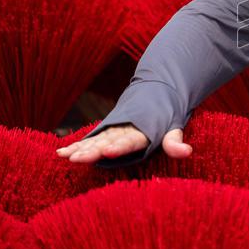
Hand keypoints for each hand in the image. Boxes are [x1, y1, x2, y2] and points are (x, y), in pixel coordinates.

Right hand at [55, 123, 190, 163]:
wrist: (157, 89)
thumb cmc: (167, 114)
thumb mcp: (174, 127)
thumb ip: (175, 142)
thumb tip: (187, 153)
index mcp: (142, 130)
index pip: (130, 140)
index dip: (119, 147)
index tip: (107, 152)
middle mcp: (125, 129)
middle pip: (107, 141)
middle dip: (92, 150)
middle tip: (77, 159)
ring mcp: (114, 129)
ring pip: (96, 140)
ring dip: (81, 149)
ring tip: (65, 157)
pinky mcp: (107, 130)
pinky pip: (91, 139)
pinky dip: (77, 145)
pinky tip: (61, 153)